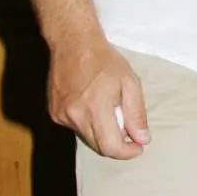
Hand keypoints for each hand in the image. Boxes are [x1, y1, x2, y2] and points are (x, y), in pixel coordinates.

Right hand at [49, 37, 148, 158]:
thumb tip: (142, 139)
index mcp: (95, 108)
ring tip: (107, 109)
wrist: (73, 43)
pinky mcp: (54, 112)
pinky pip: (75, 127)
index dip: (127, 152)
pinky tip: (90, 104)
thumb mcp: (130, 82)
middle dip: (116, 143)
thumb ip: (136, 113)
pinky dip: (87, 123)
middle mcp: (75, 115)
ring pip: (87, 138)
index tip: (138, 146)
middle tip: (127, 128)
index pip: (111, 147)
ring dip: (101, 132)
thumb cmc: (105, 60)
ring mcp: (61, 115)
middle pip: (99, 146)